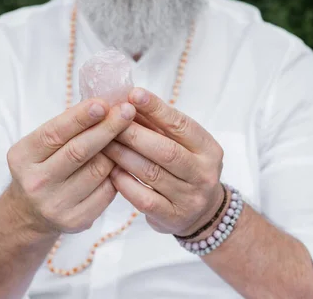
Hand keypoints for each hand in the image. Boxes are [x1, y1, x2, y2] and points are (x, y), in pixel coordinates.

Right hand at [6, 99, 135, 234]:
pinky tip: (122, 162)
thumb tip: (104, 102)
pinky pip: (107, 190)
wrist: (29, 214)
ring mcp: (55, 204)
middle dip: (107, 128)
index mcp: (22, 157)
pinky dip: (117, 173)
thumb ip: (66, 126)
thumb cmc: (42, 167)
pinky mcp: (76, 220)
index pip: (54, 133)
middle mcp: (36, 182)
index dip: (80, 117)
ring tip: (126, 135)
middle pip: (79, 151)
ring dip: (116, 150)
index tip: (103, 103)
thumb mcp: (40, 146)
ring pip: (98, 170)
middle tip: (127, 111)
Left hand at [103, 88, 223, 236]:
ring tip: (104, 142)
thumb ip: (159, 126)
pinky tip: (110, 171)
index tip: (133, 94)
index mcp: (208, 149)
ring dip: (124, 155)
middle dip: (134, 133)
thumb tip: (128, 100)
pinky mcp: (173, 217)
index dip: (156, 108)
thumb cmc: (185, 167)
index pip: (181, 125)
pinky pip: (143, 199)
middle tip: (110, 120)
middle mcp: (203, 174)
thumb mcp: (183, 145)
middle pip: (165, 150)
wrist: (203, 212)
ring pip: (151, 173)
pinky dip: (124, 183)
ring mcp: (189, 198)